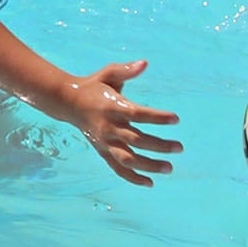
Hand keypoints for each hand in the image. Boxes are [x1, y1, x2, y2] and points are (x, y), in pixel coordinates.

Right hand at [63, 61, 181, 185]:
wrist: (67, 102)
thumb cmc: (94, 85)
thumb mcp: (108, 74)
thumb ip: (126, 70)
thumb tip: (145, 63)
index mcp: (112, 107)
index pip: (138, 115)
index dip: (157, 117)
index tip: (176, 119)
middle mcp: (108, 127)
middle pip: (136, 141)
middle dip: (160, 146)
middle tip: (180, 148)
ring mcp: (104, 142)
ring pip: (128, 159)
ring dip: (149, 166)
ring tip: (169, 167)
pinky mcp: (102, 151)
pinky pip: (117, 168)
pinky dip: (132, 178)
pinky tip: (150, 183)